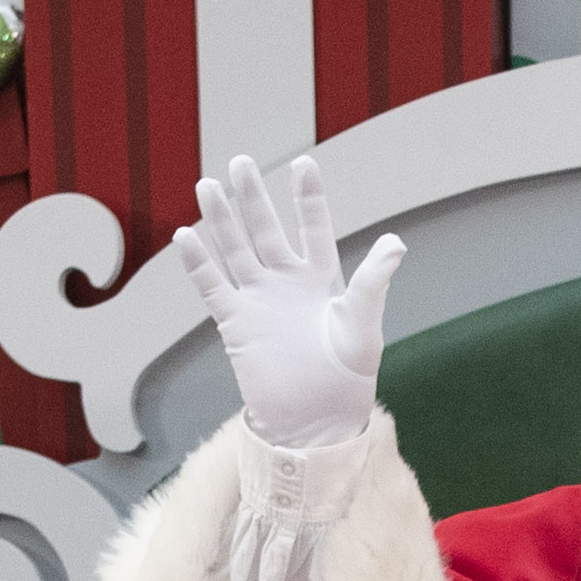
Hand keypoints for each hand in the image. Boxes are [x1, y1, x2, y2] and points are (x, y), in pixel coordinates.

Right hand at [170, 154, 404, 463]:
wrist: (315, 420)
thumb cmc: (348, 376)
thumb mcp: (364, 324)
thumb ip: (373, 281)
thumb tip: (396, 242)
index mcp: (322, 279)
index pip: (313, 226)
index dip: (307, 196)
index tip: (302, 162)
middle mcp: (286, 283)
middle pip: (265, 229)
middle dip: (252, 197)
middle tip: (239, 161)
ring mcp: (258, 300)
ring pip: (235, 250)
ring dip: (221, 220)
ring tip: (207, 185)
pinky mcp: (235, 323)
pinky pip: (212, 286)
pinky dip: (198, 262)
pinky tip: (185, 235)